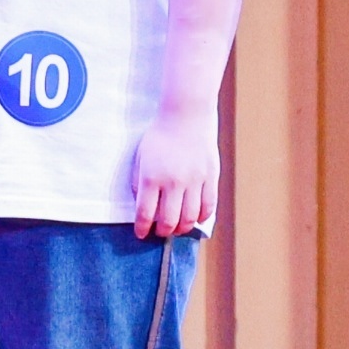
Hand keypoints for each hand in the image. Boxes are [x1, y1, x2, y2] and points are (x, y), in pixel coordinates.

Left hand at [133, 107, 219, 238]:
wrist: (186, 113)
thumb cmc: (160, 134)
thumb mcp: (140, 156)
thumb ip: (138, 182)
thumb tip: (142, 205)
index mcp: (151, 177)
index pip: (145, 213)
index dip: (142, 229)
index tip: (141, 234)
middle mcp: (173, 182)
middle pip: (169, 220)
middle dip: (163, 232)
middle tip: (160, 231)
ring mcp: (194, 180)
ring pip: (190, 217)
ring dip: (182, 228)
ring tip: (178, 227)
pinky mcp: (210, 176)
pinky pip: (208, 205)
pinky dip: (202, 216)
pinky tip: (197, 218)